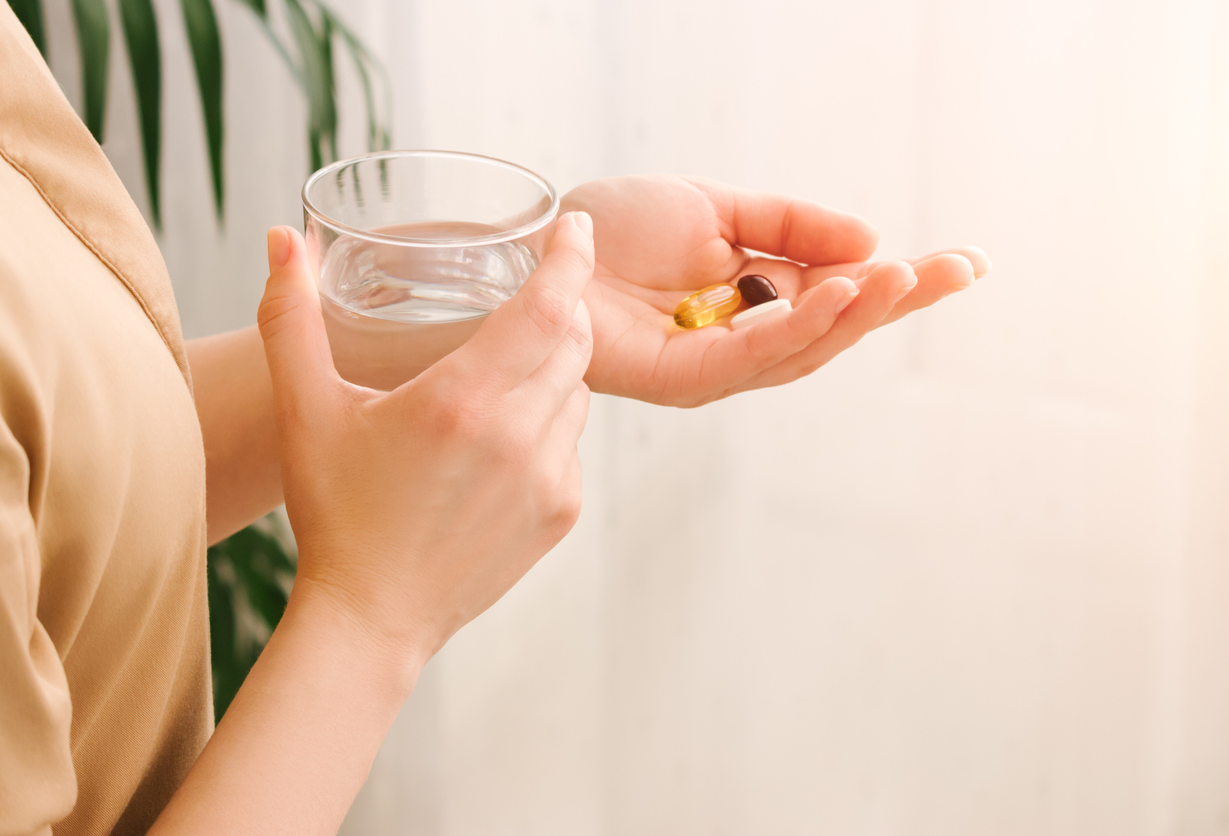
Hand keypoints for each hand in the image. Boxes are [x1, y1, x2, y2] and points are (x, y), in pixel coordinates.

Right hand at [256, 213, 594, 659]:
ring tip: (500, 379)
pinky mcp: (561, 512)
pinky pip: (572, 442)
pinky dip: (550, 424)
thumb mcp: (304, 411)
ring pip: (578, 392)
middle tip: (529, 298)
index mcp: (459, 401)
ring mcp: (548, 479)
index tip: (579, 225)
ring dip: (553, 368)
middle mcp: (517, 436)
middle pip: (572, 342)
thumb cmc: (334, 511)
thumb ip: (290, 318)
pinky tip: (501, 441)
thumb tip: (280, 237)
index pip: (546, 307)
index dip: (570, 258)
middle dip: (559, 309)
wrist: (372, 616)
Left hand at [564, 175, 989, 405]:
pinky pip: (755, 356)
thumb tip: (869, 243)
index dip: (900, 281)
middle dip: (898, 300)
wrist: (540, 248)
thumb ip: (789, 226)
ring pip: (805, 348)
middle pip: (836, 329)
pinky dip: (800, 326)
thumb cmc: (613, 229)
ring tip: (906, 276)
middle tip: (958, 270)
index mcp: (756, 301)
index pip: (841, 295)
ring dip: (857, 312)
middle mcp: (744, 341)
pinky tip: (839, 295)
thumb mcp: (716, 209)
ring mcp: (717, 366)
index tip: (964, 262)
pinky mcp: (685, 379)